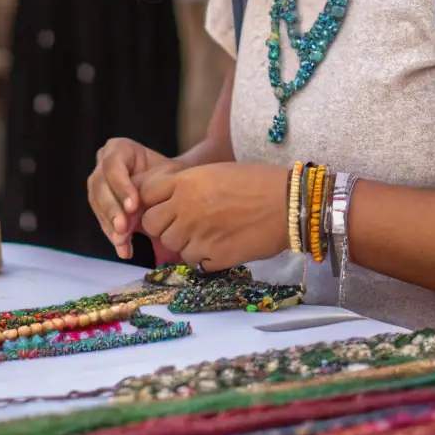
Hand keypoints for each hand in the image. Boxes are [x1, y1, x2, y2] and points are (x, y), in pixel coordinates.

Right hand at [87, 138, 169, 258]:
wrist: (172, 187)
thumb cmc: (172, 176)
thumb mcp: (168, 175)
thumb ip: (157, 187)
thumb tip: (148, 206)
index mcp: (119, 149)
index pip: (113, 165)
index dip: (121, 186)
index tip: (134, 207)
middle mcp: (103, 165)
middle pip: (100, 187)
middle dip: (112, 209)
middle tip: (124, 229)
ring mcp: (99, 185)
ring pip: (98, 205)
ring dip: (110, 225)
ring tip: (122, 242)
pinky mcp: (102, 206)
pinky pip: (103, 220)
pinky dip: (114, 236)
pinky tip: (125, 250)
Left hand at [138, 162, 289, 271]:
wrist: (288, 204)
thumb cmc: (257, 182)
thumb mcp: (215, 172)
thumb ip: (187, 186)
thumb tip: (168, 201)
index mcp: (186, 182)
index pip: (146, 195)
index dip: (153, 201)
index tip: (166, 204)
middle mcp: (185, 209)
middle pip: (152, 225)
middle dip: (164, 225)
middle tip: (184, 223)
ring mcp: (197, 235)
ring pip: (172, 246)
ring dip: (184, 242)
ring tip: (208, 232)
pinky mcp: (212, 257)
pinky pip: (194, 262)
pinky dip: (203, 257)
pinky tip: (221, 244)